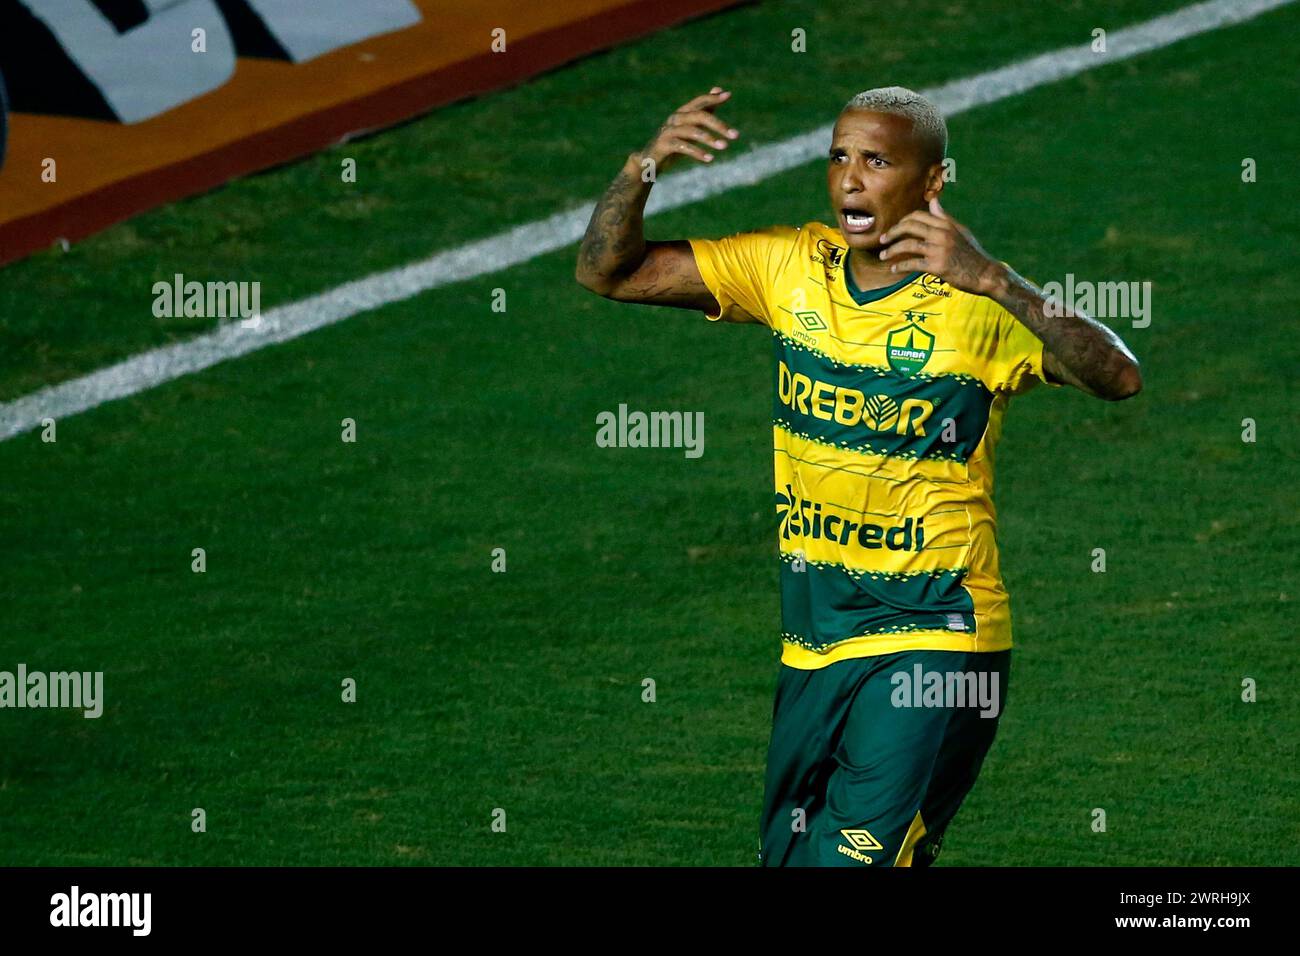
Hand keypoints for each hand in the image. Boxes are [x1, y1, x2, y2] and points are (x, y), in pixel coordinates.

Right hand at [635, 87, 738, 174]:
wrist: (648, 162)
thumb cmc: (672, 145)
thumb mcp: (690, 128)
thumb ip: (704, 111)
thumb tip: (719, 91)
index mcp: (682, 113)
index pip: (699, 102)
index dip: (712, 98)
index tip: (728, 95)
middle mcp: (675, 119)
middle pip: (699, 116)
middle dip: (718, 124)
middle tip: (735, 135)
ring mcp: (668, 131)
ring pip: (692, 131)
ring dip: (710, 139)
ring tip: (725, 147)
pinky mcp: (663, 145)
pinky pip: (683, 146)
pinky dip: (697, 152)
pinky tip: (710, 159)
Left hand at [878, 197, 1006, 296]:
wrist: (986, 274)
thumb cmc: (972, 254)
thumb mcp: (960, 231)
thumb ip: (944, 217)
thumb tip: (933, 201)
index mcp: (946, 224)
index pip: (919, 215)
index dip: (903, 221)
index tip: (895, 229)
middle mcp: (942, 234)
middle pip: (910, 226)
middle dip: (893, 232)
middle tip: (882, 240)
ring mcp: (939, 249)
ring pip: (908, 244)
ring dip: (892, 250)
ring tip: (883, 255)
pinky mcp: (938, 266)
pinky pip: (913, 263)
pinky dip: (900, 265)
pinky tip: (894, 269)